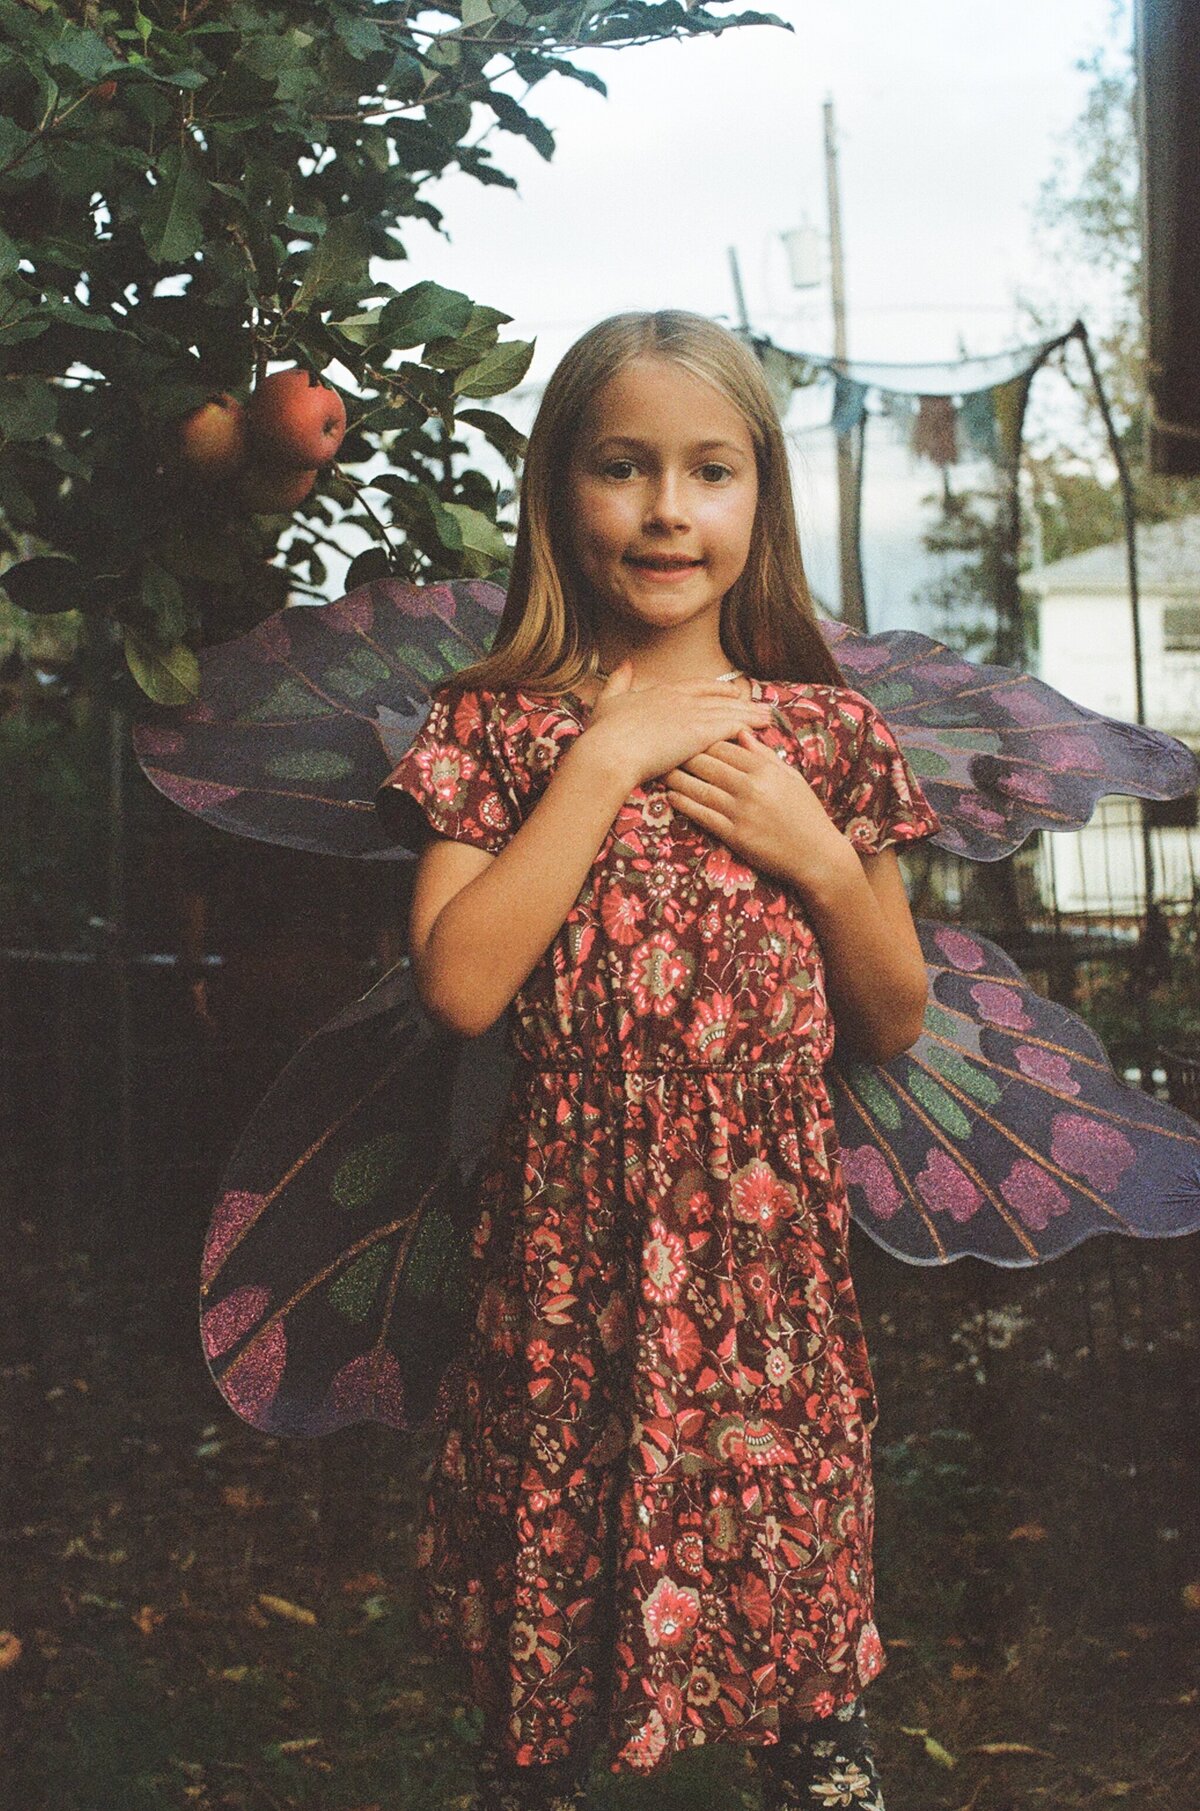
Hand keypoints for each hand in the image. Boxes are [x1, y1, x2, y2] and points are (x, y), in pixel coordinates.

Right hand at [583, 659, 773, 790]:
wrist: (609, 751)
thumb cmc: (604, 733)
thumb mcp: (608, 701)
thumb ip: (619, 680)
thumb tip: (625, 663)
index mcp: (662, 692)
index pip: (698, 687)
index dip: (716, 690)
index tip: (730, 693)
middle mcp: (681, 699)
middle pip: (719, 698)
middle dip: (740, 702)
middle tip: (758, 704)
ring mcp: (693, 714)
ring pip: (730, 711)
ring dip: (751, 713)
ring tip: (769, 716)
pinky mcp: (701, 732)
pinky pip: (732, 726)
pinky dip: (749, 726)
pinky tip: (762, 728)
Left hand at [664, 726, 853, 897]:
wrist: (818, 855)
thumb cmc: (806, 814)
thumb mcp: (791, 777)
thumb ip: (764, 755)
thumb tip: (741, 732)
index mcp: (766, 769)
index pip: (724, 746)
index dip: (701, 740)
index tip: (685, 737)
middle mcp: (753, 787)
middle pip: (707, 764)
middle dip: (683, 756)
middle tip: (664, 750)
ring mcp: (743, 812)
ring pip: (700, 789)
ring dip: (677, 779)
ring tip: (661, 772)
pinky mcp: (736, 835)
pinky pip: (703, 816)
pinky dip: (685, 805)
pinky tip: (671, 798)